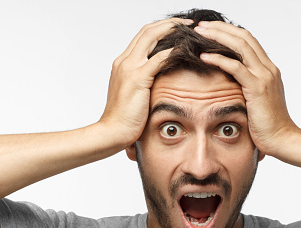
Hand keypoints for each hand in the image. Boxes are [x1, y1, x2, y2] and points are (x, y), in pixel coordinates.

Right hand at [99, 18, 192, 147]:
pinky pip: (158, 59)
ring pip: (151, 38)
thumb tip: (161, 80)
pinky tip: (184, 49)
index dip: (160, 28)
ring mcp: (129, 68)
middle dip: (168, 23)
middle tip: (187, 23)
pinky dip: (172, 51)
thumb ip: (144, 83)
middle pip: (147, 31)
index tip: (177, 28)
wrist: (112, 132)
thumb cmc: (124, 119)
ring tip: (189, 30)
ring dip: (171, 30)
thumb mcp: (134, 95)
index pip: (142, 37)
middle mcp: (124, 61)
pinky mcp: (137, 79)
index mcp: (123, 64)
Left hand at [193, 21, 298, 156]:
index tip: (210, 29)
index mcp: (268, 70)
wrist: (283, 140)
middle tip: (201, 25)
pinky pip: (236, 67)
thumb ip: (247, 89)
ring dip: (218, 36)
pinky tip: (203, 56)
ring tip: (200, 33)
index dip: (229, 32)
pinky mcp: (258, 87)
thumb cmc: (268, 126)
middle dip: (221, 28)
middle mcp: (268, 69)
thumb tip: (230, 86)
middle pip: (244, 37)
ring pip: (240, 46)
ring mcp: (264, 76)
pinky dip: (218, 59)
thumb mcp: (257, 102)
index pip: (248, 41)